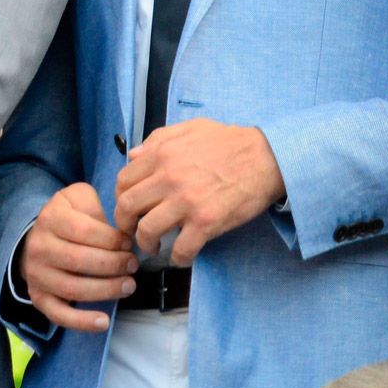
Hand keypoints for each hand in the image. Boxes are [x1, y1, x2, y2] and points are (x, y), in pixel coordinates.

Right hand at [20, 182, 138, 331]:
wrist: (37, 238)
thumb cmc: (68, 217)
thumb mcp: (79, 198)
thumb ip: (96, 205)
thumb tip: (121, 227)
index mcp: (51, 219)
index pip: (85, 231)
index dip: (112, 240)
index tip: (129, 244)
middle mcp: (39, 247)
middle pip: (80, 261)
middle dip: (113, 265)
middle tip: (133, 265)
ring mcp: (37, 275)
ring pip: (73, 288)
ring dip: (106, 290)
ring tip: (128, 286)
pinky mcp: (39, 297)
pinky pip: (59, 314)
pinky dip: (82, 322)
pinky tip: (104, 322)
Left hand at [114, 118, 284, 265]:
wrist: (267, 157)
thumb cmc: (229, 142)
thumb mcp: (190, 128)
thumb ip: (158, 139)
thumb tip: (133, 155)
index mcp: (162, 154)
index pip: (123, 180)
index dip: (120, 198)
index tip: (128, 208)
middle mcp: (168, 178)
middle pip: (128, 207)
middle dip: (125, 224)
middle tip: (132, 231)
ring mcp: (186, 202)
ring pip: (147, 231)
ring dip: (146, 244)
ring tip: (154, 246)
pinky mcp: (206, 222)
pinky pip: (181, 249)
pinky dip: (177, 258)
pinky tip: (181, 256)